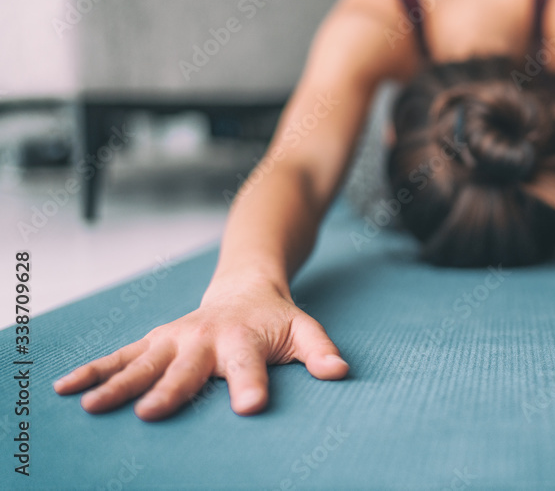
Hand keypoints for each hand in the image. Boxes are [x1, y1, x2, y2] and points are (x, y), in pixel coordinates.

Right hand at [53, 283, 347, 420]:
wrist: (245, 288)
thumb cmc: (276, 320)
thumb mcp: (305, 331)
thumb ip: (320, 350)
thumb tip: (340, 371)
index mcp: (243, 339)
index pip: (248, 365)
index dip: (250, 385)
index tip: (249, 407)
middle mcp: (204, 339)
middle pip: (186, 369)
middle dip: (169, 391)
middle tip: (150, 414)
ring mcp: (175, 339)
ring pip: (143, 362)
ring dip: (117, 383)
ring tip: (93, 406)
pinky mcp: (155, 341)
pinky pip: (121, 356)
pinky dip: (95, 370)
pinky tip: (67, 388)